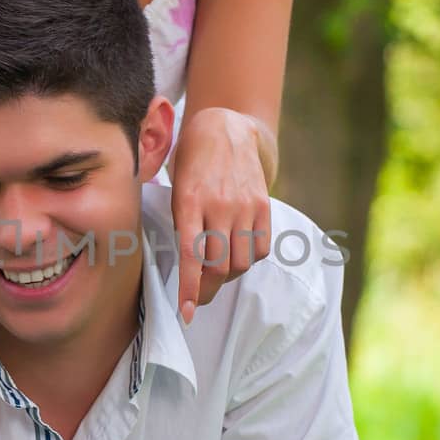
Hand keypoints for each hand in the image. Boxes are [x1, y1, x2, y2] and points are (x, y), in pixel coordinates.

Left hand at [168, 108, 273, 324]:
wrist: (225, 127)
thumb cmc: (191, 162)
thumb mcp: (175, 188)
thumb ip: (181, 224)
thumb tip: (186, 266)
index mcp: (189, 201)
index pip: (192, 255)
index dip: (190, 289)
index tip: (187, 312)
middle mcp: (219, 205)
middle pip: (219, 266)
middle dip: (207, 289)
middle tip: (198, 297)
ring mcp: (245, 205)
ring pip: (241, 261)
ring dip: (228, 275)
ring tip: (217, 270)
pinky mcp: (264, 204)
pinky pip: (260, 247)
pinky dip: (249, 258)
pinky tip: (237, 250)